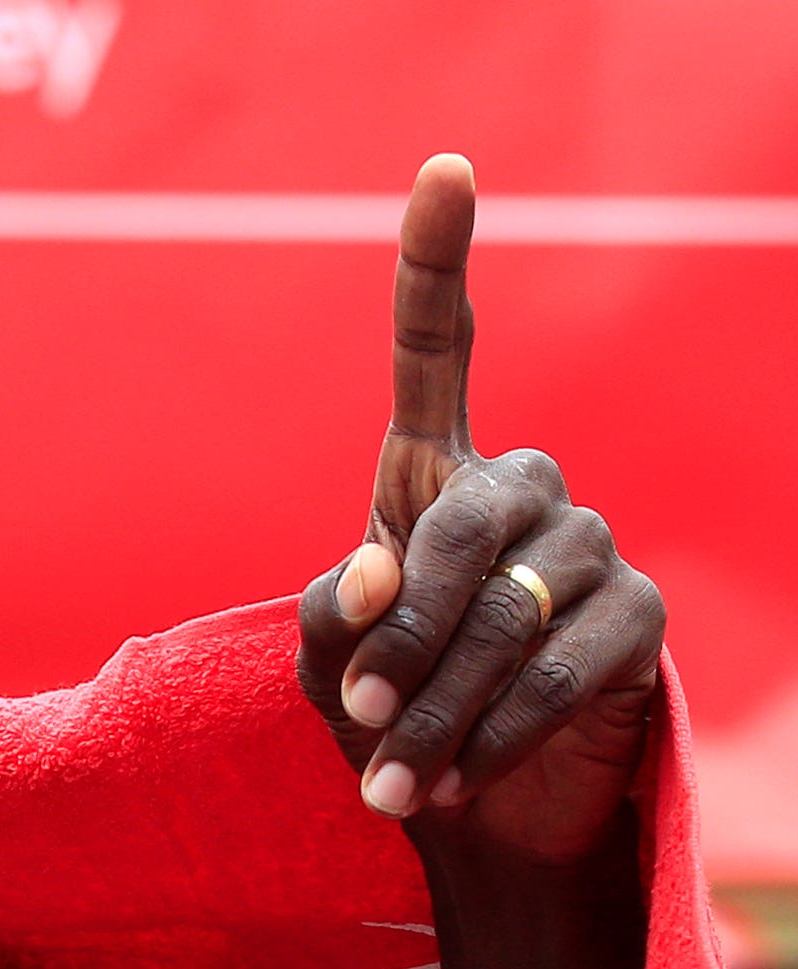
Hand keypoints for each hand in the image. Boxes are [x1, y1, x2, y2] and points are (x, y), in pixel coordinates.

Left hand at [295, 155, 663, 865]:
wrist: (466, 801)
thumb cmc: (383, 708)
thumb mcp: (330, 659)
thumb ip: (338, 609)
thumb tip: (388, 571)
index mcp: (434, 475)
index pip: (437, 351)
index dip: (436, 263)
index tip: (443, 168)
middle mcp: (525, 489)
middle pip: (461, 528)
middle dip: (403, 636)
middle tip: (356, 717)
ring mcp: (592, 546)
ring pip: (508, 617)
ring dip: (437, 708)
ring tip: (390, 781)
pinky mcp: (639, 620)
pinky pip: (559, 671)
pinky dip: (490, 737)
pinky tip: (452, 784)